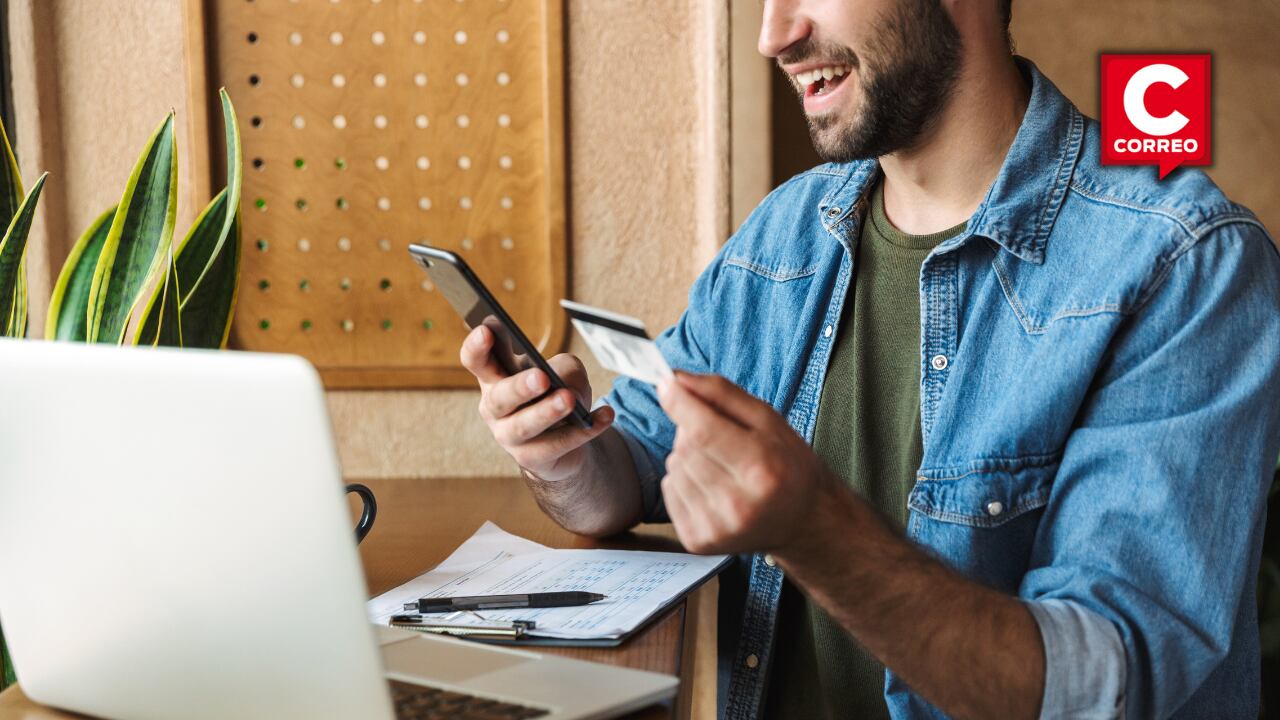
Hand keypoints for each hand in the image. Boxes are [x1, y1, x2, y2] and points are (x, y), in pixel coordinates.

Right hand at [460, 325, 613, 480]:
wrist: (564, 441)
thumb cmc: (556, 393)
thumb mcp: (564, 371)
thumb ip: (563, 369)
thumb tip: (566, 386)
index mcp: (494, 378)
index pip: (476, 361)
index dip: (476, 347)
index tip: (486, 331)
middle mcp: (495, 409)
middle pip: (500, 397)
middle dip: (520, 387)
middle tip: (542, 377)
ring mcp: (509, 437)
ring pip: (524, 426)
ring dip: (548, 412)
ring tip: (570, 399)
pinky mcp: (531, 459)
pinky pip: (556, 445)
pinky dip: (583, 431)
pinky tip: (604, 416)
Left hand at [657, 371, 839, 554]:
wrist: (804, 521)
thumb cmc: (788, 465)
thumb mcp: (768, 419)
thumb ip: (722, 393)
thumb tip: (676, 378)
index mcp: (762, 469)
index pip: (703, 430)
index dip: (679, 402)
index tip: (666, 383)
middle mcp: (739, 504)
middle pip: (686, 447)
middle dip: (692, 429)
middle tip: (720, 437)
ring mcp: (717, 527)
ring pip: (674, 467)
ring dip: (688, 456)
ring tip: (721, 465)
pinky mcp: (699, 541)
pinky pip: (669, 490)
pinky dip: (682, 480)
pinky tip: (711, 486)